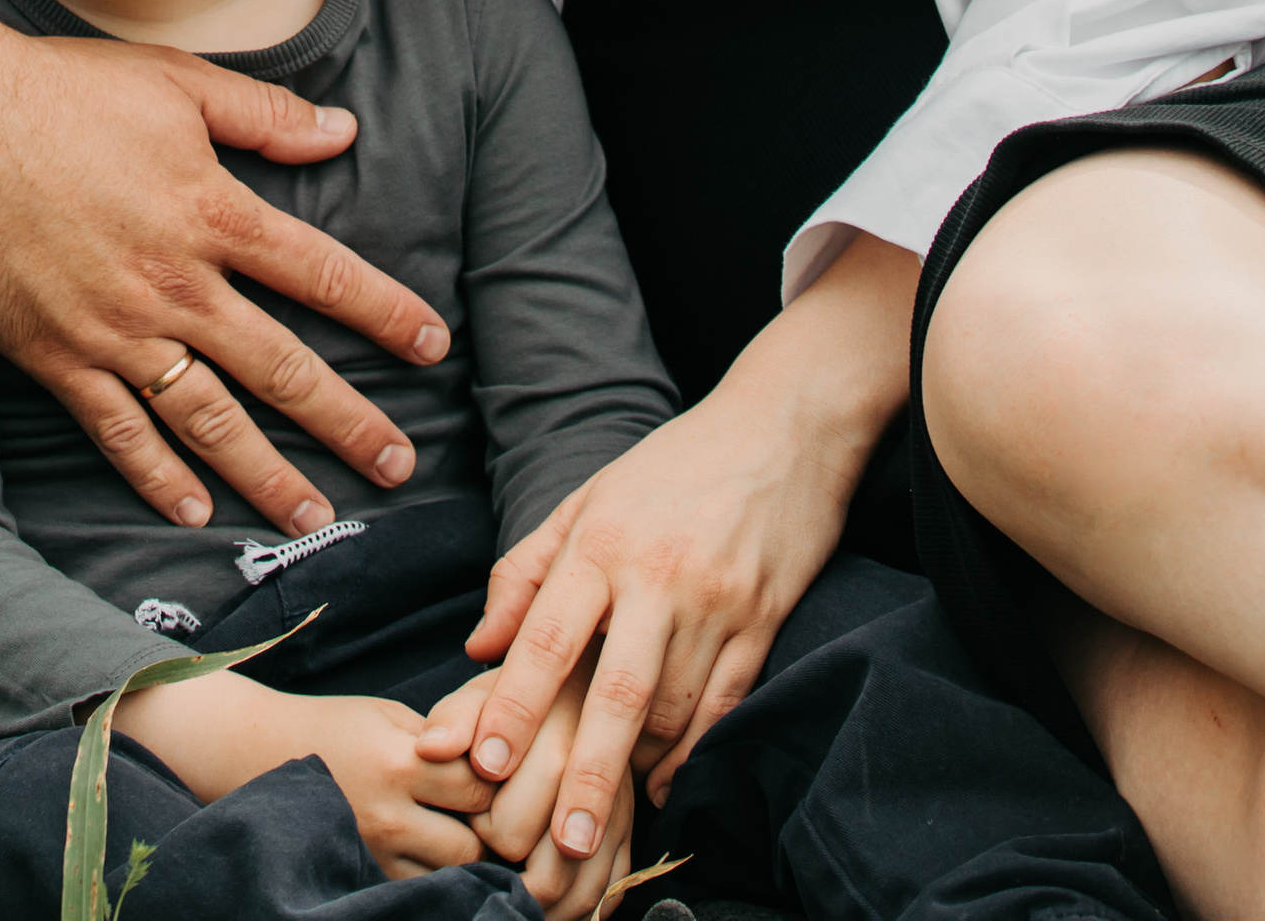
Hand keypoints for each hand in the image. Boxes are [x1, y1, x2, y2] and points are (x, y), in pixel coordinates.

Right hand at [0, 32, 448, 538]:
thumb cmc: (59, 91)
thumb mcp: (175, 80)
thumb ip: (264, 113)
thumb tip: (344, 128)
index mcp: (213, 211)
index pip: (323, 273)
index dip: (385, 313)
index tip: (432, 347)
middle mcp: (177, 284)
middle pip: (282, 366)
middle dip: (348, 421)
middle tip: (398, 465)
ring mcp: (117, 330)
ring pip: (211, 418)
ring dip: (269, 473)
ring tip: (314, 518)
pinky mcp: (58, 357)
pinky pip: (120, 432)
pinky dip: (158, 477)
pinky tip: (194, 510)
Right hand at [118, 669, 492, 876]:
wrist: (260, 755)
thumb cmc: (334, 726)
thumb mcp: (389, 714)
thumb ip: (442, 740)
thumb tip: (498, 764)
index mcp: (398, 761)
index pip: (479, 785)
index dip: (501, 779)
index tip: (506, 772)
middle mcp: (388, 813)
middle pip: (474, 841)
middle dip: (493, 829)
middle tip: (499, 814)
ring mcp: (374, 852)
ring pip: (452, 875)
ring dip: (469, 859)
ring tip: (475, 836)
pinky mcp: (365, 875)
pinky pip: (421, 888)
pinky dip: (438, 876)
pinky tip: (441, 854)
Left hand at [416, 234, 916, 872]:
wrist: (784, 425)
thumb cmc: (675, 464)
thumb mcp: (590, 496)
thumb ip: (529, 568)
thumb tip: (480, 644)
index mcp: (603, 539)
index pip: (545, 636)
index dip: (512, 706)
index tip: (481, 763)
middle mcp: (658, 573)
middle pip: (613, 692)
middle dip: (584, 773)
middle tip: (560, 839)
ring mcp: (717, 600)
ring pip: (671, 707)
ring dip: (638, 766)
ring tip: (604, 813)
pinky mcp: (764, 620)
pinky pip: (725, 702)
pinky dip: (694, 748)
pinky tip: (666, 778)